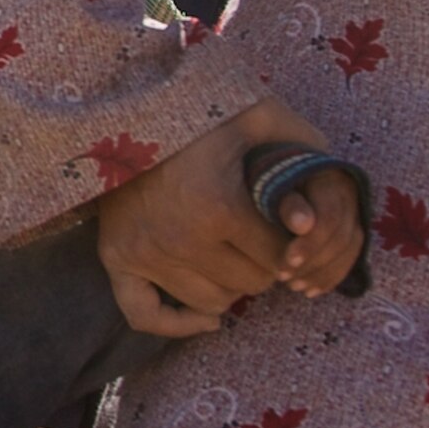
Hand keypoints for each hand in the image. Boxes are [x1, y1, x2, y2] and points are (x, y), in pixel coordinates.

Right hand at [96, 98, 358, 330]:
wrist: (132, 105)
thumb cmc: (207, 114)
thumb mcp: (266, 120)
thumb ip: (305, 158)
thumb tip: (313, 221)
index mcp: (219, 207)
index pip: (280, 259)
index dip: (292, 245)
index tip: (286, 227)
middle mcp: (179, 238)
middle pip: (251, 285)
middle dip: (264, 264)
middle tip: (257, 237)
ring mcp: (143, 252)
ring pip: (212, 303)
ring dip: (230, 284)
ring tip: (229, 253)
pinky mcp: (115, 258)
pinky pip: (147, 315)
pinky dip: (178, 322)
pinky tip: (204, 317)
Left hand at [266, 159, 366, 297]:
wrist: (283, 168)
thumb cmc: (272, 176)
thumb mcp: (273, 184)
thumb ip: (288, 203)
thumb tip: (302, 225)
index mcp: (331, 181)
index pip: (330, 218)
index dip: (311, 244)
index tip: (287, 262)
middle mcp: (349, 196)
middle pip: (342, 238)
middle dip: (313, 263)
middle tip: (284, 279)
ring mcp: (353, 213)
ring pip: (349, 250)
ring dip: (322, 274)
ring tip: (295, 287)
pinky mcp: (351, 229)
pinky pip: (349, 257)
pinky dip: (331, 277)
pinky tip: (311, 291)